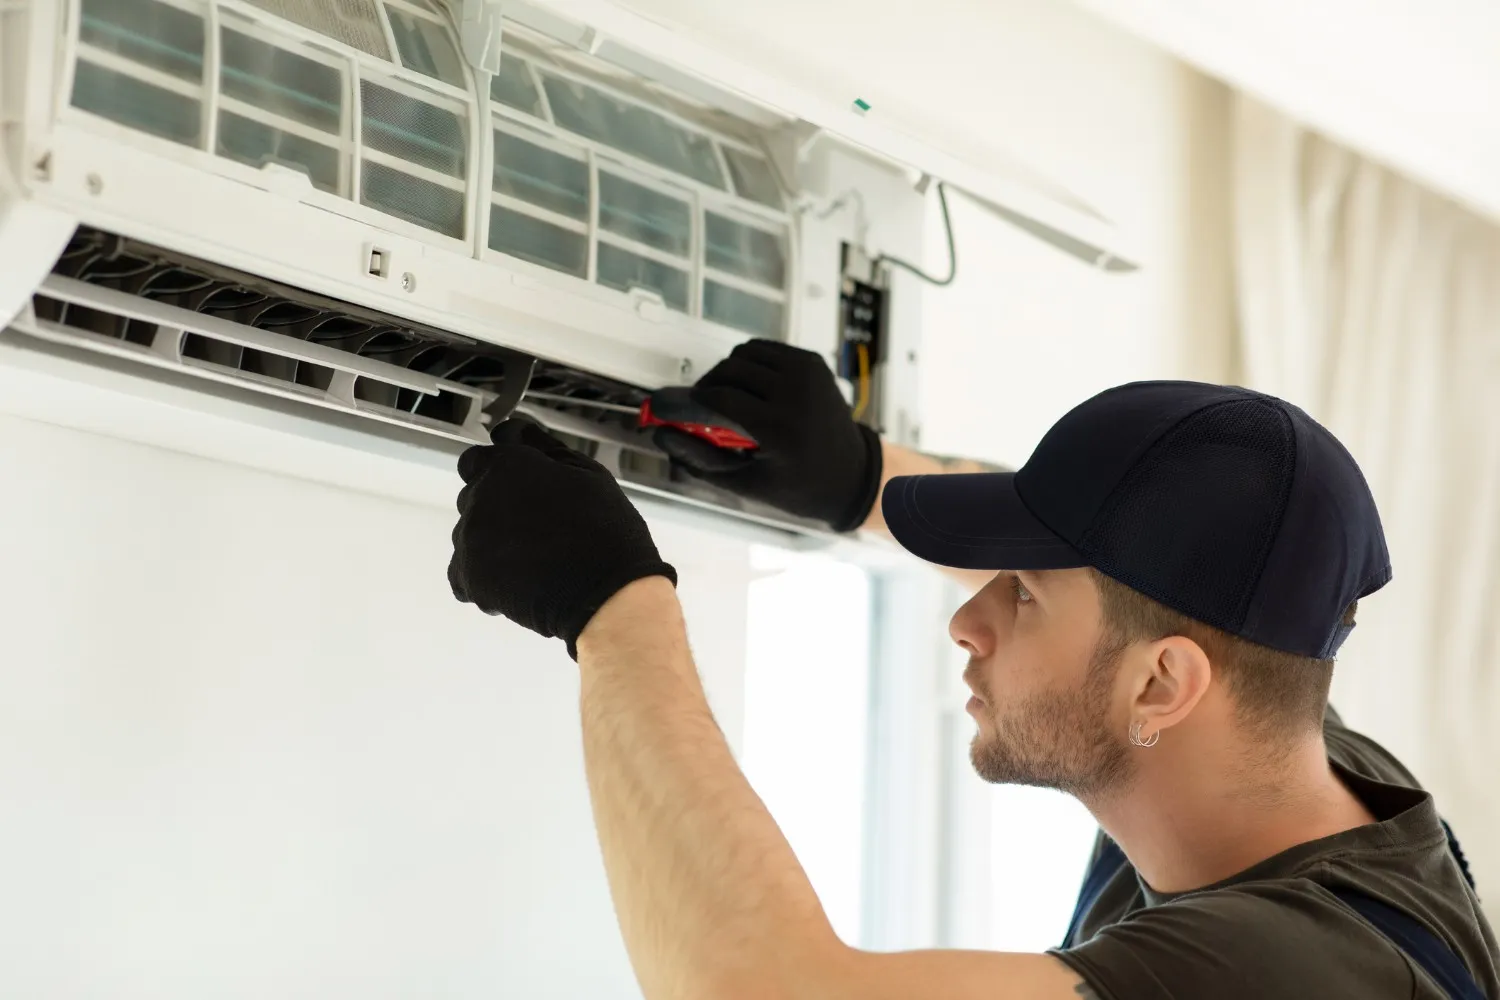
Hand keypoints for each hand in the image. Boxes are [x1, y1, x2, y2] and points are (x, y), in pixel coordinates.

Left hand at [449, 419, 676, 658]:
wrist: (607, 593)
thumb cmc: (605, 532)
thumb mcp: (587, 473)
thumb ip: (543, 447)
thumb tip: (516, 432)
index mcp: (506, 467)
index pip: (475, 460)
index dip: (497, 470)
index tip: (516, 482)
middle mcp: (480, 500)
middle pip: (473, 497)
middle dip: (498, 506)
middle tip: (537, 524)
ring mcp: (471, 542)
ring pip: (469, 535)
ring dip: (492, 541)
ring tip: (534, 556)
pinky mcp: (471, 580)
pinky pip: (462, 574)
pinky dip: (482, 576)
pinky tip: (515, 578)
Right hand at [654, 339, 881, 531]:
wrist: (852, 473)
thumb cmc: (801, 487)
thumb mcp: (746, 484)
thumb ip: (700, 459)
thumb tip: (662, 435)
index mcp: (782, 427)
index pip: (719, 399)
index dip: (686, 401)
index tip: (665, 407)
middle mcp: (797, 392)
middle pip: (728, 370)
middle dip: (705, 386)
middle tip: (700, 408)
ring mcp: (808, 372)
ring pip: (743, 353)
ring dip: (726, 373)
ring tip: (727, 399)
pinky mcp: (812, 361)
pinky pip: (764, 350)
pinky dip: (749, 365)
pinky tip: (750, 390)